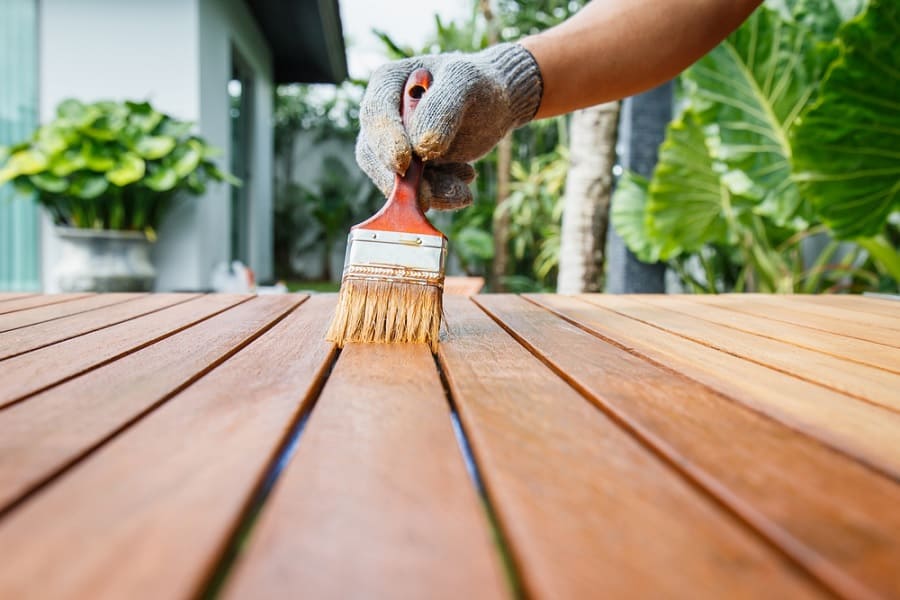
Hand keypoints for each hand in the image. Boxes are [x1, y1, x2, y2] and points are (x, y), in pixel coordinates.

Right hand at [356, 43, 541, 210]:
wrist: (496, 104)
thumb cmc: (479, 84)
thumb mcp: (465, 82)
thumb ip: (442, 106)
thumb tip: (420, 146)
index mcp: (387, 82)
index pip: (376, 114)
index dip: (385, 141)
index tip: (403, 162)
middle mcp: (384, 116)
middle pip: (374, 154)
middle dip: (402, 181)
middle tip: (427, 200)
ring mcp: (395, 145)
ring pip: (395, 179)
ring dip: (428, 192)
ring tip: (464, 192)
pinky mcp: (411, 169)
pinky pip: (416, 190)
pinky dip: (441, 193)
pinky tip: (466, 178)